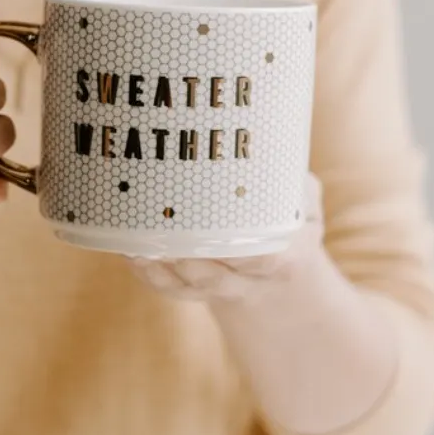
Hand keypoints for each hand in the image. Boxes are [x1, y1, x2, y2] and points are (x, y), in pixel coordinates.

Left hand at [129, 172, 325, 303]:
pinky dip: (152, 276)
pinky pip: (172, 289)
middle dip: (195, 269)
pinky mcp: (195, 290)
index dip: (241, 255)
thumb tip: (271, 145)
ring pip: (190, 289)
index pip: (262, 261)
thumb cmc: (288, 226)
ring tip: (138, 251)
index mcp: (282, 258)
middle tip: (170, 247)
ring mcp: (220, 288)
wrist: (279, 279)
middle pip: (219, 282)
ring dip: (163, 273)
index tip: (221, 238)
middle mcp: (248, 280)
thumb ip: (292, 183)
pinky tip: (131, 255)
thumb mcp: (302, 205)